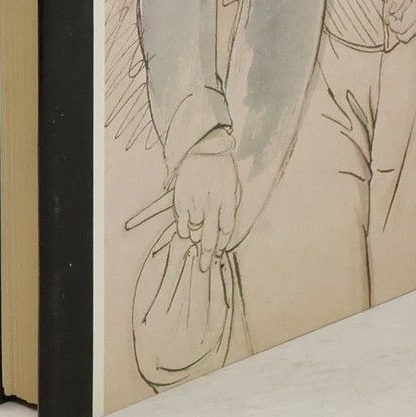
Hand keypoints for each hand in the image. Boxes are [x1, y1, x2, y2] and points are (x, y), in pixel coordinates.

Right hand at [171, 135, 239, 270]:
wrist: (203, 148)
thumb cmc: (221, 170)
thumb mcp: (234, 186)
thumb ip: (231, 209)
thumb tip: (226, 232)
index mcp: (227, 200)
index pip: (227, 230)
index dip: (223, 243)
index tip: (220, 252)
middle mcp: (211, 203)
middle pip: (210, 237)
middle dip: (206, 256)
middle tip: (203, 268)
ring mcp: (196, 201)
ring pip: (195, 231)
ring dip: (196, 238)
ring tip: (196, 239)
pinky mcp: (182, 199)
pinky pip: (181, 223)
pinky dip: (183, 230)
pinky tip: (186, 229)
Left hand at [385, 0, 415, 46]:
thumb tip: (391, 10)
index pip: (407, 23)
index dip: (395, 26)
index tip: (387, 20)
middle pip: (413, 31)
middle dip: (400, 30)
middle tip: (390, 20)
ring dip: (406, 28)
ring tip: (395, 18)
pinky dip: (413, 23)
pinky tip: (405, 16)